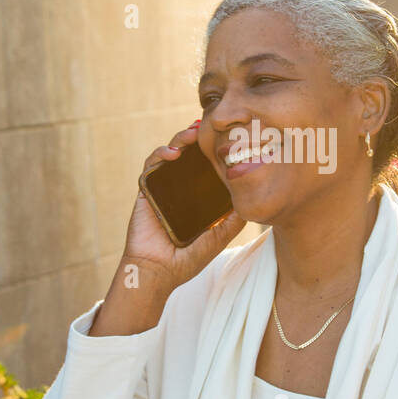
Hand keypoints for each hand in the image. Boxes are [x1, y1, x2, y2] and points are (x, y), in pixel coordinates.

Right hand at [126, 119, 245, 289]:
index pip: (206, 168)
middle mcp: (179, 189)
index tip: (229, 139)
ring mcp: (162, 187)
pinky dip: (161, 154)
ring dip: (181, 139)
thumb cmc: (187, 259)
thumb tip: (252, 200)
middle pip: (190, 155)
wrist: (158, 271)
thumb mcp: (218, 238)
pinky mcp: (146, 189)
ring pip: (171, 154)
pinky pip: (151, 165)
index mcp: (196, 197)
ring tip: (193, 133)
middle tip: (209, 127)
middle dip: (199, 139)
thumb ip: (233, 221)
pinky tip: (173, 153)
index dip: (215, 152)